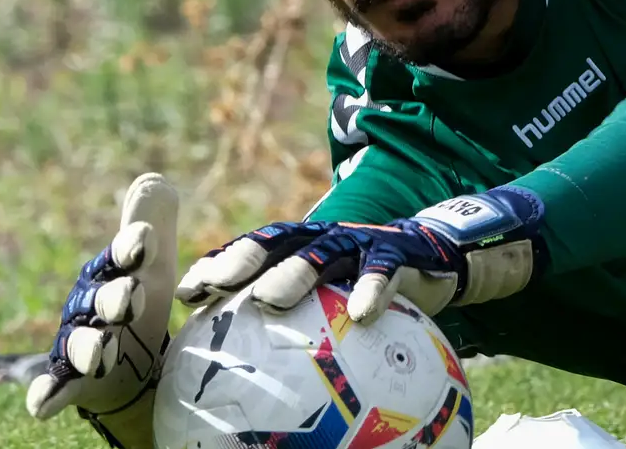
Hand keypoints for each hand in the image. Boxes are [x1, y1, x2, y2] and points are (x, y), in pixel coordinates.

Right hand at [24, 173, 179, 448]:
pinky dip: (47, 393)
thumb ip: (153, 223)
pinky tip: (40, 404)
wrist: (133, 362)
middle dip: (116, 296)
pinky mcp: (74, 381)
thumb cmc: (140, 300)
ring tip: (104, 351)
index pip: (120, 255)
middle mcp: (89, 304)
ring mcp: (79, 342)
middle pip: (100, 298)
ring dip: (91, 345)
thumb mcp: (154, 264)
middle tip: (133, 296)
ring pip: (82, 342)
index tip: (146, 240)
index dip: (131, 247)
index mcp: (112, 272)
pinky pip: (56, 386)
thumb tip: (153, 179)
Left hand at [176, 185, 546, 324]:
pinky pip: (384, 271)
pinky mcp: (400, 253)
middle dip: (245, 261)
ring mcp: (364, 242)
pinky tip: (360, 315)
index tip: (186, 291)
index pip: (255, 250)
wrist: (439, 260)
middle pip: (280, 244)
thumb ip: (302, 328)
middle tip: (216, 287)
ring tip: (269, 298)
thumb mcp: (335, 306)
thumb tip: (252, 385)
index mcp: (306, 248)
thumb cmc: (373, 292)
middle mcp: (328, 239)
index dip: (220, 263)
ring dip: (295, 272)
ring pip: (324, 252)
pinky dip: (371, 289)